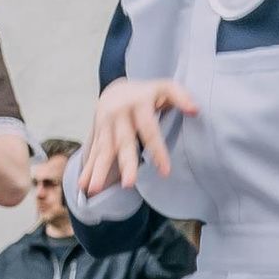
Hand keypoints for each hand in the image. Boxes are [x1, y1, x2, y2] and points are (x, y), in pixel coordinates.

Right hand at [78, 78, 194, 195]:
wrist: (117, 88)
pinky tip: (83, 187)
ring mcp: (106, 124)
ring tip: (93, 190)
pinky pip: (93, 153)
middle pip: (123, 142)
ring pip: (104, 150)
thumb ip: (181, 97)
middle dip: (126, 164)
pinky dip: (87, 170)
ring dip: (98, 171)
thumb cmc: (148, 93)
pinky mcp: (98, 133)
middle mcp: (118, 114)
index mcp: (138, 103)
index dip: (157, 151)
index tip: (165, 172)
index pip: (149, 130)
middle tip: (129, 185)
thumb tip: (196, 110)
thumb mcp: (165, 89)